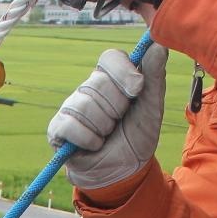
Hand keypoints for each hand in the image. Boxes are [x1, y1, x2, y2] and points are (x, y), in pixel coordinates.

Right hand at [48, 44, 168, 189]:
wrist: (123, 172)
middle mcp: (88, 88)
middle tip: (119, 121)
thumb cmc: (137, 137)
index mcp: (111, 78)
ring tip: (107, 135)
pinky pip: (70, 126)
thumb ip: (155, 76)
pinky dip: (89, 139)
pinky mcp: (57, 128)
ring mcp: (70, 107)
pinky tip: (94, 145)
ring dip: (104, 127)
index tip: (137, 89)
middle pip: (98, 82)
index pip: (109, 57)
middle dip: (117, 108)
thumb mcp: (152, 107)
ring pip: (85, 105)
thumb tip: (158, 45)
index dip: (123, 72)